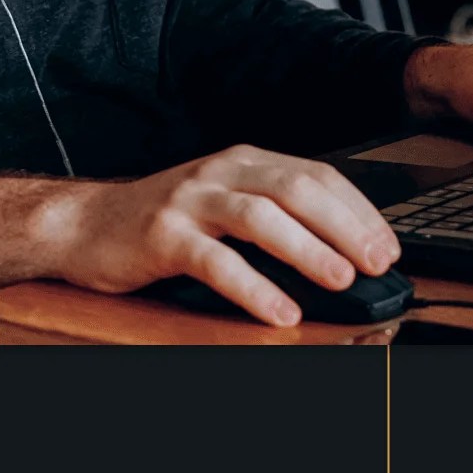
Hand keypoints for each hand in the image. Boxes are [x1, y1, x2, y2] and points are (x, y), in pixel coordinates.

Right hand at [41, 145, 398, 326]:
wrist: (84, 223)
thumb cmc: (163, 220)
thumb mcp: (224, 204)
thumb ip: (273, 216)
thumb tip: (341, 250)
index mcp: (243, 161)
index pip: (316, 175)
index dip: (358, 209)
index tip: (388, 245)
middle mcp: (220, 172)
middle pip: (296, 189)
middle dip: (345, 226)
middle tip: (376, 261)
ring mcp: (190, 201)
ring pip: (260, 218)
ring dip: (307, 249)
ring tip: (340, 279)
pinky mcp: (163, 236)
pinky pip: (216, 261)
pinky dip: (254, 287)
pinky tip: (280, 311)